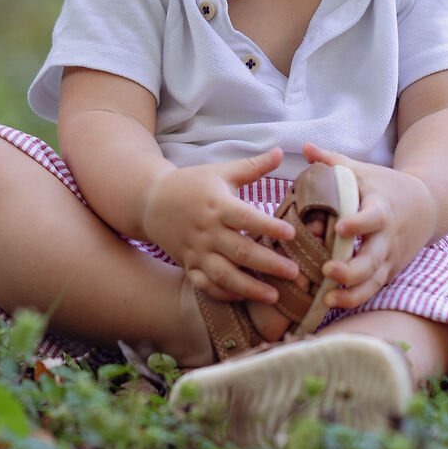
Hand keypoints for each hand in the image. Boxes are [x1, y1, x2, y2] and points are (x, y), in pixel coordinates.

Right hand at [138, 149, 300, 305]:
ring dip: (249, 288)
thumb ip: (252, 166)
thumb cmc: (192, 184)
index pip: (246, 218)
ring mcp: (197, 251)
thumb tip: (280, 150)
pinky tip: (244, 298)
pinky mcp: (188, 265)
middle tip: (295, 273)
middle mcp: (207, 231)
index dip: (269, 227)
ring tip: (275, 297)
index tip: (292, 233)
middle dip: (268, 264)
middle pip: (240, 251)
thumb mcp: (221, 171)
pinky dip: (223, 294)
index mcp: (218, 205)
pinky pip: (205, 285)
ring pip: (223, 274)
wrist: (151, 201)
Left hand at [301, 144, 439, 309]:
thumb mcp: (363, 171)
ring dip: (352, 293)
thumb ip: (333, 161)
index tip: (340, 227)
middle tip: (327, 271)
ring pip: (373, 281)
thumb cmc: (385, 185)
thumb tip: (305, 147)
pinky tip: (331, 303)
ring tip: (326, 299)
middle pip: (373, 259)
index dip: (358, 223)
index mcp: (381, 209)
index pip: (372, 218)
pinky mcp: (388, 272)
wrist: (427, 206)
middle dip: (351, 269)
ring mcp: (389, 258)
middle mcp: (387, 238)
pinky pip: (373, 290)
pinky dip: (355, 299)